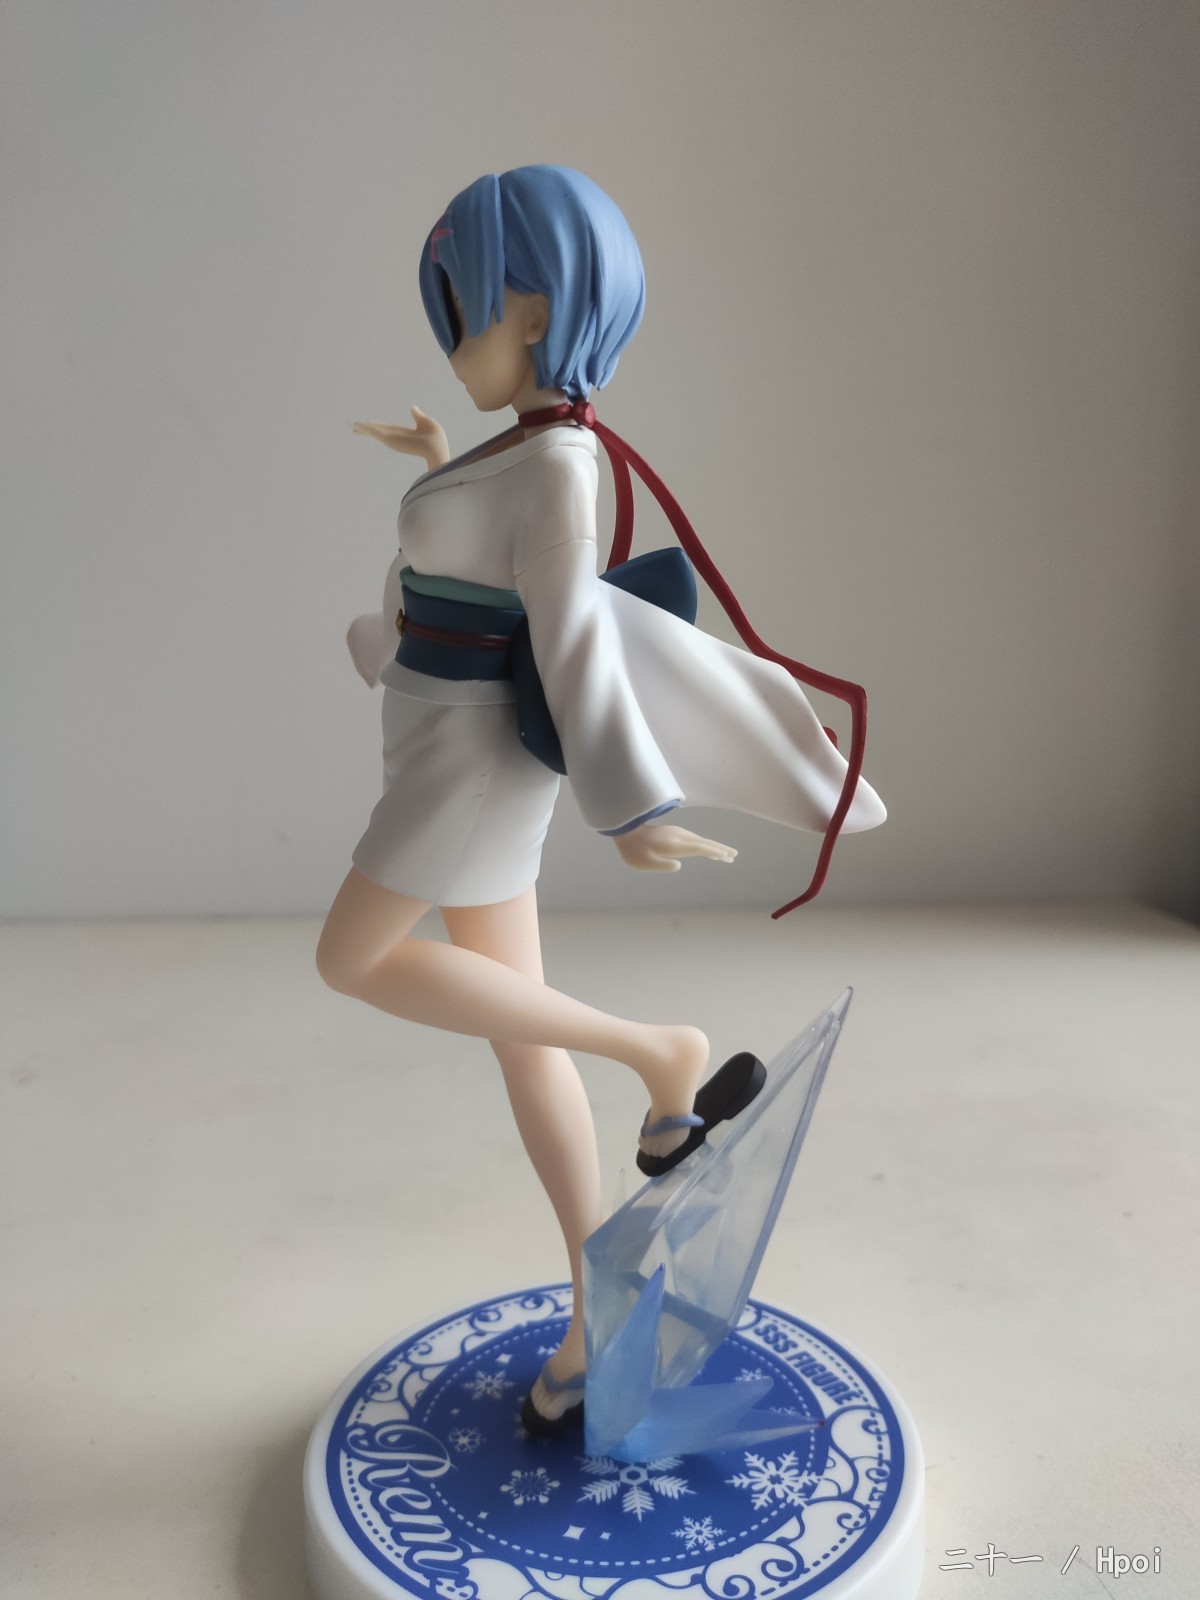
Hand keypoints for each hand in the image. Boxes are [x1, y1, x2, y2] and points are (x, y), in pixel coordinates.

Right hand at [352, 406, 449, 470]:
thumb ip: (417, 415)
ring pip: (374, 432)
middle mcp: (396, 437)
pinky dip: (365, 428)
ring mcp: (392, 439)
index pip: (388, 429)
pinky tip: (356, 425)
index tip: (369, 424)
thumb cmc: (435, 437)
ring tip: (352, 426)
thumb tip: (412, 407)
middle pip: (377, 431)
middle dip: (366, 429)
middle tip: (354, 428)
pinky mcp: (390, 439)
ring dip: (363, 428)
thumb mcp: (425, 422)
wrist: (435, 448)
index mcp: (404, 434)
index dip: (378, 426)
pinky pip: (374, 432)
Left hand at [613, 823, 737, 872]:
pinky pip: (695, 839)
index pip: (698, 848)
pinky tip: (706, 848)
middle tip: (734, 855)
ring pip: (700, 840)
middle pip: (704, 842)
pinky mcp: (674, 834)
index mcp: (674, 845)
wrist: (625, 831)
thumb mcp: (644, 862)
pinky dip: (705, 844)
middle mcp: (678, 837)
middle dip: (719, 848)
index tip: (726, 856)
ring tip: (726, 854)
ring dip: (714, 846)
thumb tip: (678, 865)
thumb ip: (662, 865)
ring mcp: (677, 834)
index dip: (712, 852)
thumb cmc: (634, 851)